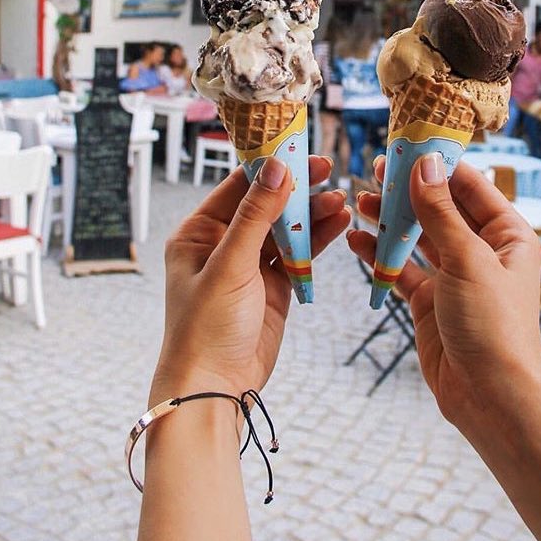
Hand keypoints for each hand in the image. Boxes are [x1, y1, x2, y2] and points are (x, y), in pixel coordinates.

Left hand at [150, 155, 349, 404]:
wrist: (214, 390)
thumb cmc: (205, 328)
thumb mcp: (231, 265)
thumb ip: (257, 215)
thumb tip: (276, 167)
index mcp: (198, 233)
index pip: (238, 187)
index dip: (270, 168)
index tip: (299, 151)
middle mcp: (223, 245)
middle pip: (266, 205)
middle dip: (297, 189)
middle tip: (328, 170)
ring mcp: (249, 267)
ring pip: (286, 229)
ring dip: (312, 215)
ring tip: (341, 199)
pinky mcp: (273, 287)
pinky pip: (298, 255)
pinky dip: (318, 241)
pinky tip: (338, 223)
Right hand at [348, 154, 540, 432]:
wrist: (490, 397)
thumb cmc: (493, 325)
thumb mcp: (467, 260)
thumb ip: (440, 212)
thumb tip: (424, 164)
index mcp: (507, 235)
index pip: (470, 186)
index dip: (439, 165)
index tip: (407, 145)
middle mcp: (482, 250)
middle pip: (441, 208)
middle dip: (409, 190)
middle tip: (375, 169)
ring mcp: (454, 275)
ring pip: (418, 236)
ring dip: (391, 220)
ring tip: (360, 200)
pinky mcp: (430, 300)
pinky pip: (402, 269)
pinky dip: (380, 255)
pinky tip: (357, 241)